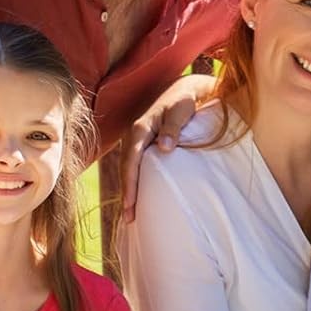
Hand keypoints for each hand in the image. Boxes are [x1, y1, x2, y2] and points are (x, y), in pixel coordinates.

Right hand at [120, 72, 216, 220]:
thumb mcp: (180, 111)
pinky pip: (135, 166)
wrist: (184, 91)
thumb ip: (173, 128)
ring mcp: (137, 141)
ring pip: (129, 169)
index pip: (131, 161)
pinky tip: (138, 197)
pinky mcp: (143, 145)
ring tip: (132, 215)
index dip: (130, 184)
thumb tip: (164, 148)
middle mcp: (134, 136)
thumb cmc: (184, 101)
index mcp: (140, 129)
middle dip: (127, 194)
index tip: (132, 204)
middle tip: (129, 219)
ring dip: (130, 191)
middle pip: (127, 169)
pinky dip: (135, 182)